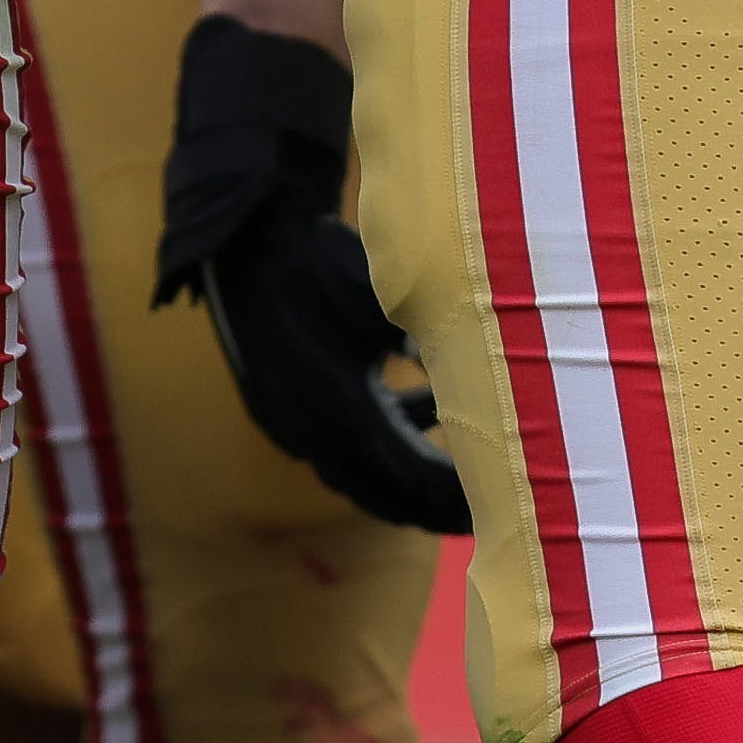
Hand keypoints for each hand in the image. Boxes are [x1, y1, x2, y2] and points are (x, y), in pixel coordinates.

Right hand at [156, 17, 467, 532]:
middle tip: (483, 503)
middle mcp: (310, 431)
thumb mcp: (386, 302)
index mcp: (339, 411)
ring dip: (405, 471)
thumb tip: (482, 381)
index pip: (409, 474)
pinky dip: (379, 437)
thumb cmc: (320, 263)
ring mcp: (288, 423)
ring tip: (459, 455)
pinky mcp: (278, 406)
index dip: (453, 489)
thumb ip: (431, 349)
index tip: (496, 494)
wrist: (245, 240)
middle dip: (431, 502)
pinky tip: (418, 401)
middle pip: (382, 491)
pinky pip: (336, 442)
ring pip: (357, 471)